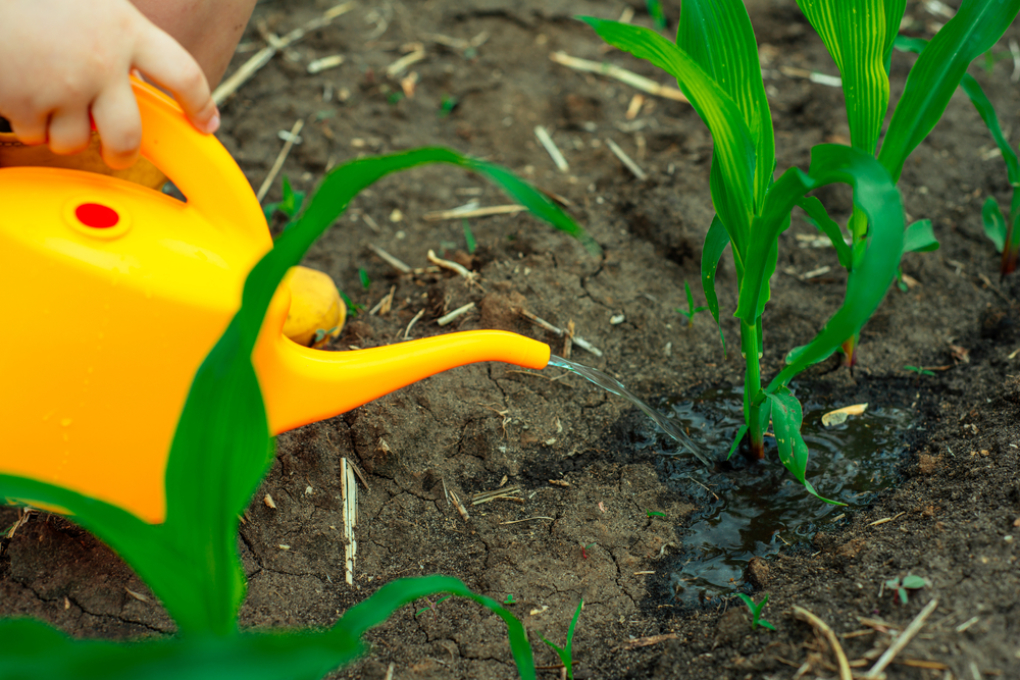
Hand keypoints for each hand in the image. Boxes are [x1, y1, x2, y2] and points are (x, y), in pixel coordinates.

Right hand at [0, 0, 219, 168]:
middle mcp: (101, 63)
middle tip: (118, 154)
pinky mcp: (24, 103)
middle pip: (128, 135)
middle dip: (124, 152)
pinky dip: (28, 121)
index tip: (207, 122)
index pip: (183, 73)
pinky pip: (34, 133)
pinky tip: (18, 92)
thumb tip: (135, 77)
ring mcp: (63, 87)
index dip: (200, 103)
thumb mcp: (88, 3)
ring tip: (47, 102)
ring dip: (62, 131)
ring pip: (75, 140)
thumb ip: (116, 37)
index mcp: (124, 28)